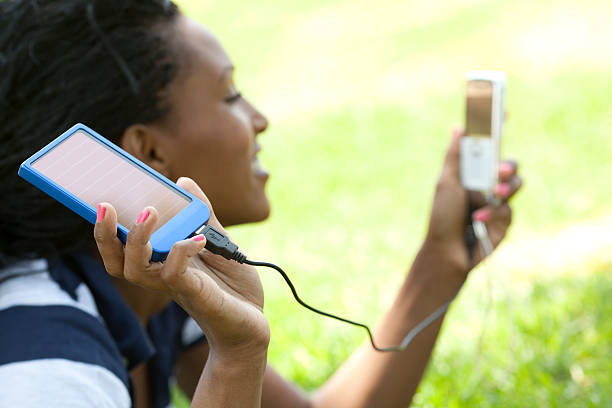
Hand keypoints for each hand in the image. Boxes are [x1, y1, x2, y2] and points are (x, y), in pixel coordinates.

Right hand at [93, 177, 269, 355]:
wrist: (253, 323)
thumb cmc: (232, 286)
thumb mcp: (218, 241)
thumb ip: (201, 214)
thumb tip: (183, 181)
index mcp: (161, 262)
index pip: (121, 248)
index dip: (104, 228)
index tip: (96, 199)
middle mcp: (161, 276)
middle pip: (117, 261)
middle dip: (104, 235)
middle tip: (104, 204)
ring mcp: (176, 287)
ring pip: (136, 269)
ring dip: (138, 239)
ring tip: (148, 212)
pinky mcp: (195, 294)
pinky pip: (174, 274)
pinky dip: (180, 251)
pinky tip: (197, 238)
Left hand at [424, 127, 521, 275]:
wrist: (447, 252)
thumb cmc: (442, 217)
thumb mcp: (447, 183)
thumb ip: (455, 156)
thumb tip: (458, 126)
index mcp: (471, 172)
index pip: (488, 147)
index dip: (497, 129)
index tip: (503, 110)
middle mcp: (486, 185)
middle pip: (508, 165)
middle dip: (507, 165)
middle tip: (497, 171)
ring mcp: (497, 203)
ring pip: (516, 184)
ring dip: (506, 188)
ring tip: (495, 195)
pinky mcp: (504, 221)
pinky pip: (509, 210)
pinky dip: (494, 214)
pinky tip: (478, 220)